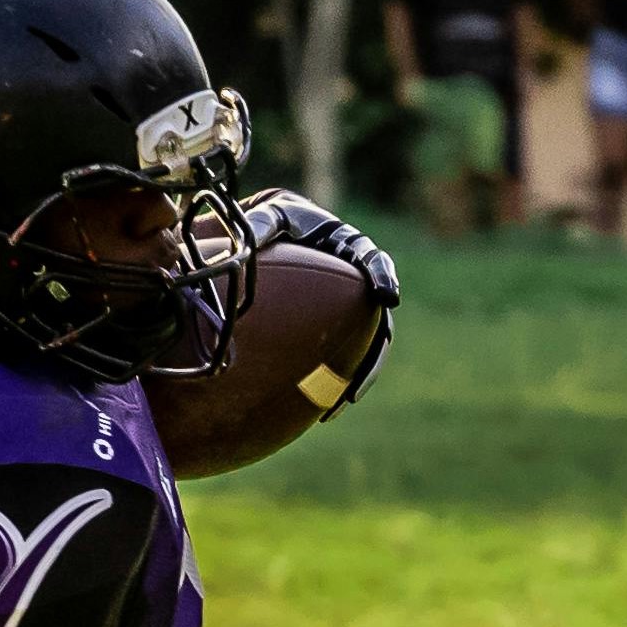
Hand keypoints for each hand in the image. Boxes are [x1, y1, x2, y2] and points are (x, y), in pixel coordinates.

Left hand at [238, 189, 399, 407]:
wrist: (276, 232)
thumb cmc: (274, 221)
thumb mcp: (269, 217)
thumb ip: (260, 226)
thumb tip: (241, 248)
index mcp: (348, 245)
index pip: (373, 260)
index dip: (382, 276)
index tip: (386, 297)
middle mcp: (358, 280)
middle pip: (378, 322)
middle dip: (373, 356)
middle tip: (359, 382)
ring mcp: (352, 306)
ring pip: (365, 347)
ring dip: (356, 379)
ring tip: (337, 409)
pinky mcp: (341, 324)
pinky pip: (344, 355)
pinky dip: (335, 380)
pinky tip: (318, 409)